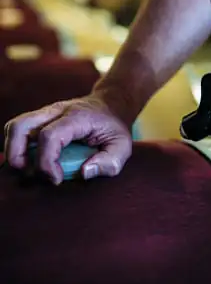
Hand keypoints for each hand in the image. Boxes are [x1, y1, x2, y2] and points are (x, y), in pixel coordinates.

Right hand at [4, 92, 132, 184]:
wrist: (111, 104)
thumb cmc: (114, 127)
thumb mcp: (123, 146)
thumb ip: (110, 162)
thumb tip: (85, 172)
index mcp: (76, 117)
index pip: (49, 136)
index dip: (46, 163)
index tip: (56, 179)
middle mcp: (56, 111)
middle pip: (20, 126)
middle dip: (17, 156)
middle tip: (32, 174)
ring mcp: (46, 113)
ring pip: (14, 127)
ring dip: (14, 151)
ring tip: (29, 169)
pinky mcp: (40, 118)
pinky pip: (19, 130)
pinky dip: (18, 147)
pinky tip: (32, 160)